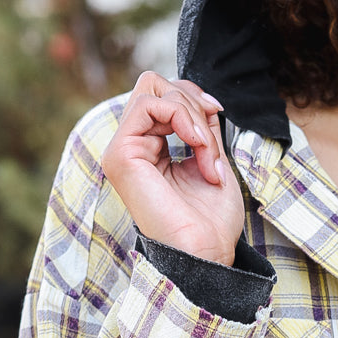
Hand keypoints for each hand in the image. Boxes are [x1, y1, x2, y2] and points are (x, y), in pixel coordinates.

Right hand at [101, 73, 244, 265]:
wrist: (207, 252)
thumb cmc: (211, 221)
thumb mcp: (212, 160)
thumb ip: (202, 128)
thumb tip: (202, 99)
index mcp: (150, 150)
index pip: (162, 96)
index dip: (192, 96)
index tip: (217, 112)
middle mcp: (132, 148)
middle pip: (153, 85)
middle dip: (192, 104)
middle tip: (210, 144)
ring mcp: (122, 150)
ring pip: (152, 91)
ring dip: (192, 117)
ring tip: (207, 154)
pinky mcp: (120, 154)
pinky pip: (148, 105)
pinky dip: (181, 117)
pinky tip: (196, 145)